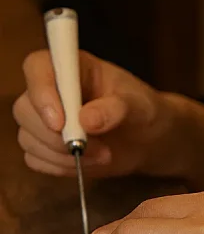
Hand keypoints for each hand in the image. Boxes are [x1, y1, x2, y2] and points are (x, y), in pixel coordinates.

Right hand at [13, 49, 203, 186]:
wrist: (148, 139)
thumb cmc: (144, 110)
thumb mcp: (138, 105)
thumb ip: (116, 108)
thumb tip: (87, 120)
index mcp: (73, 66)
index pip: (37, 66)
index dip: (41, 92)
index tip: (60, 122)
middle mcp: (53, 90)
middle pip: (25, 108)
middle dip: (53, 135)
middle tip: (89, 147)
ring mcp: (45, 118)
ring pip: (28, 137)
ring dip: (61, 155)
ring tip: (103, 155)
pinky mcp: (45, 145)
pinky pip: (36, 159)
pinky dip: (60, 167)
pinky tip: (89, 163)